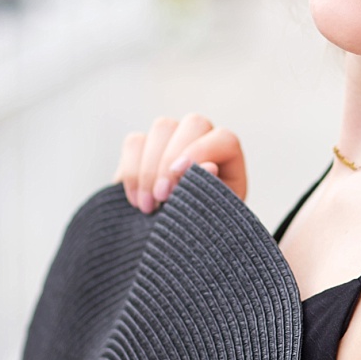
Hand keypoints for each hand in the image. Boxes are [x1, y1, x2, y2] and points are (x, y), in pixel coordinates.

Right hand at [115, 114, 247, 212]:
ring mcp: (174, 137)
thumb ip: (213, 190)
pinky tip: (136, 200)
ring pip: (163, 127)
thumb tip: (209, 166)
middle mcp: (204, 139)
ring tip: (148, 206)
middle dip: (172, 159)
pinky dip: (131, 172)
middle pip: (193, 123)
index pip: (224, 139)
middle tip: (162, 196)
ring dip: (150, 168)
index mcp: (229, 156)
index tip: (179, 180)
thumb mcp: (214, 213)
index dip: (201, 153)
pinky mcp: (143, 145)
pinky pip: (134, 142)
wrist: (174, 236)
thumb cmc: (203, 223)